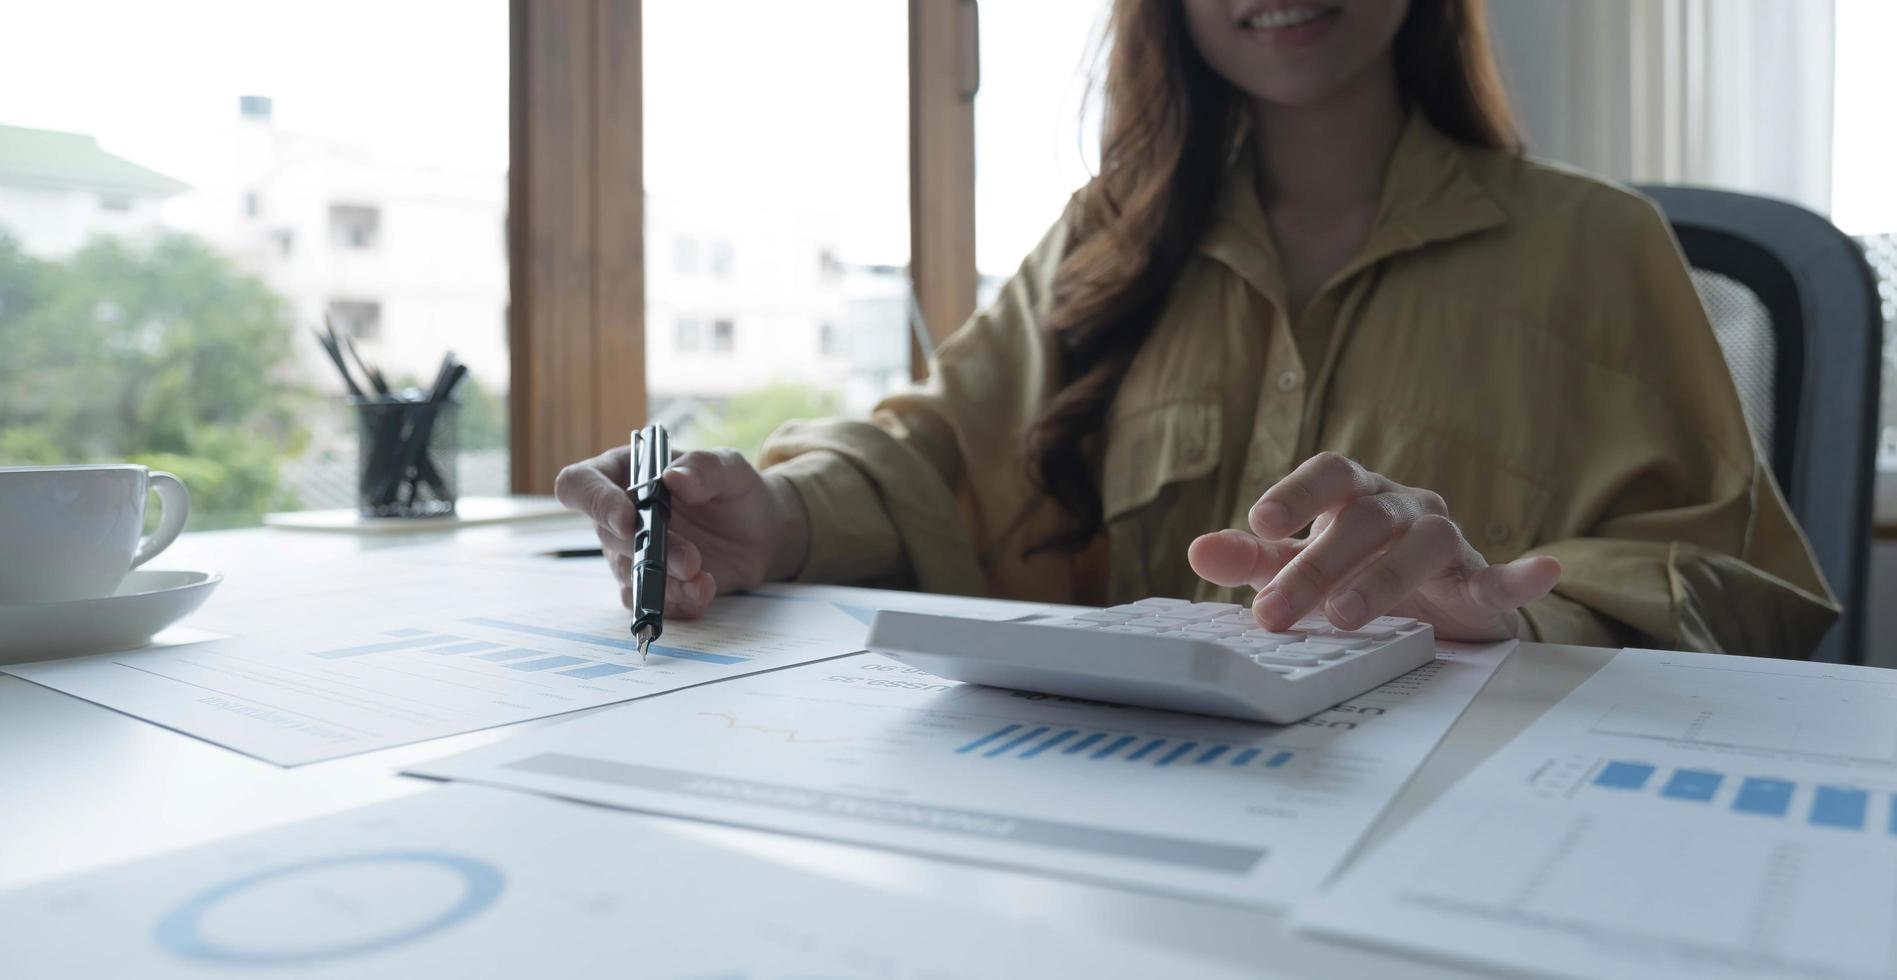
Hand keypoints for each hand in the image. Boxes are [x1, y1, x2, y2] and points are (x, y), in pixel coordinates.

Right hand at [554, 447, 810, 618]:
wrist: (759, 533)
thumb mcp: (729, 467)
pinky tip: (704, 591)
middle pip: (607, 538)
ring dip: (664, 583)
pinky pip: (650, 603)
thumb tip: (674, 477)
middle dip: (648, 551)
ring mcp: (631, 555)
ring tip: (702, 580)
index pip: (580, 484)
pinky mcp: (651, 587)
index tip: (626, 519)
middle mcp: (617, 516)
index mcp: (623, 473)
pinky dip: (677, 603)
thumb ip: (705, 468)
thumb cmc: (733, 490)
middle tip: (691, 559)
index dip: (594, 501)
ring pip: (629, 576)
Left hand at [1186, 452, 1559, 642]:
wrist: (1437, 608)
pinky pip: (1505, 574)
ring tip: (1346, 618)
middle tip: (1276, 612)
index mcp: (1357, 495)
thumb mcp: (1298, 565)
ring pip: (1423, 545)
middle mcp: (1404, 508)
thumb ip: (1252, 558)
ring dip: (1383, 579)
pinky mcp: (1482, 583)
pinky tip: (1542, 570)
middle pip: (1365, 521)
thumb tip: (1197, 550)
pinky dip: (1523, 575)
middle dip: (1318, 565)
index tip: (1260, 521)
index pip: (1330, 475)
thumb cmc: (1356, 572)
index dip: (1297, 492)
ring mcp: (1447, 542)